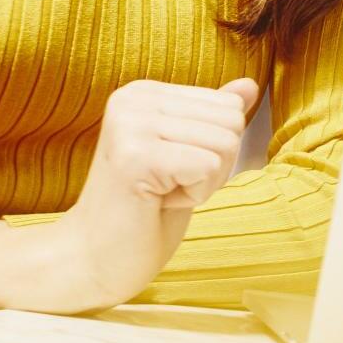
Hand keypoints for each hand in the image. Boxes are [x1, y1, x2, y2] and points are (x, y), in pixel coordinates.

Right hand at [26, 77, 261, 312]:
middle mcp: (132, 98)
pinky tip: (157, 202)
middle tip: (168, 185)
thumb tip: (250, 84)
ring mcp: (130, 124)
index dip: (215, 150)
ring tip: (161, 193)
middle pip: (231, 122)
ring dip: (205, 182)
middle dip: (215, 165)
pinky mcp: (135, 155)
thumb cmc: (145, 210)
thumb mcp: (188, 155)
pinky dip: (196, 195)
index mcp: (144, 92)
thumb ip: (212, 118)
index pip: (229, 106)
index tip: (172, 169)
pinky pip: (209, 167)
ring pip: (225, 143)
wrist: (93, 258)